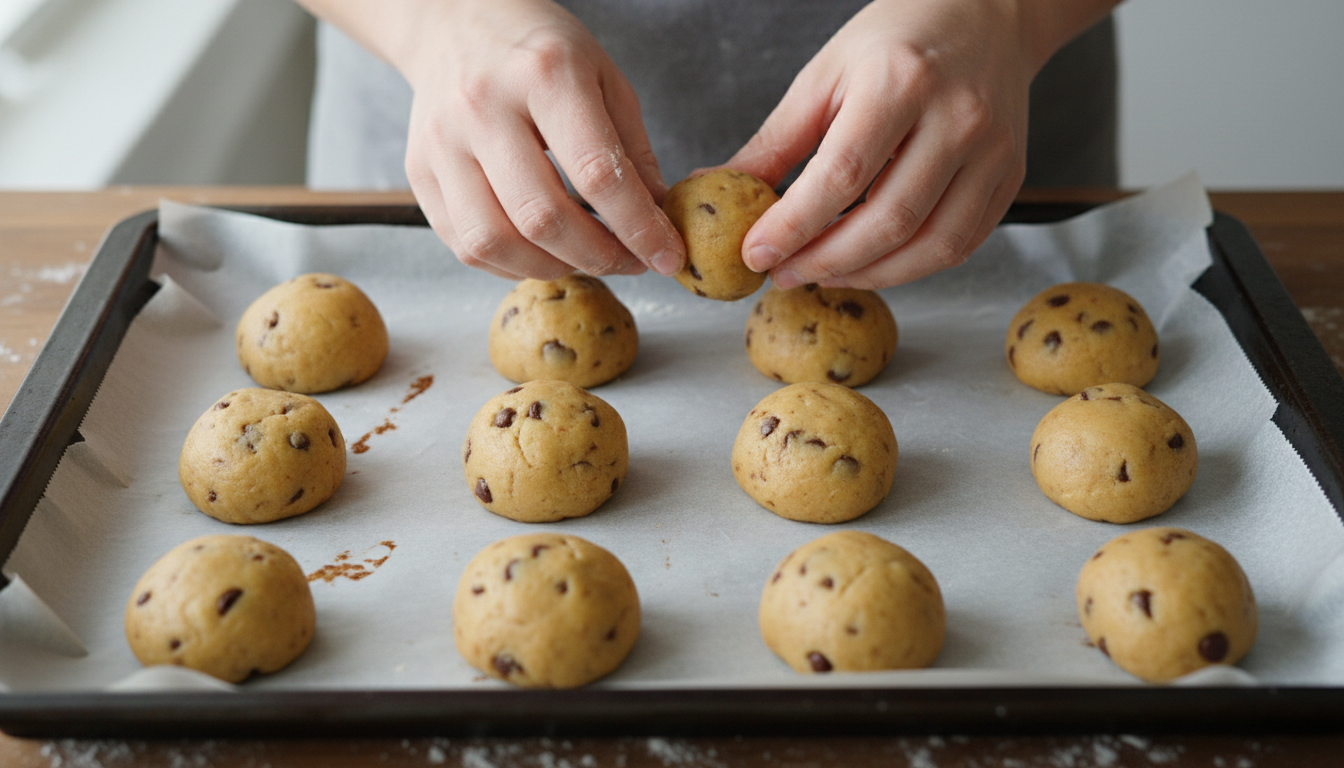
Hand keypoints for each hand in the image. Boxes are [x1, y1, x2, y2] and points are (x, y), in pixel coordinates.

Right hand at [397, 0, 684, 278]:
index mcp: (544, 74)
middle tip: (628, 261)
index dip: (638, 228)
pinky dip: (510, 265)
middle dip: (597, 256)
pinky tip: (541, 253)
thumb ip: (632, 150)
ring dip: (551, 267)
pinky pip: (464, 245)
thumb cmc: (539, 50)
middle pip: (542, 216)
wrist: (455, 19)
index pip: (597, 173)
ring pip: (494, 240)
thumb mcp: (603, 76)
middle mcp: (484, 107)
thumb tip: (656, 220)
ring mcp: (443, 143)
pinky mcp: (420, 172)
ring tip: (583, 258)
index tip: (666, 255)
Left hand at [728, 0, 1057, 289]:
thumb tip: (726, 188)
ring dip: (867, 274)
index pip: (841, 175)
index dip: (794, 226)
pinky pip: (960, 244)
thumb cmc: (899, 41)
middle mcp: (957, 119)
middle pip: (888, 220)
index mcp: (902, 83)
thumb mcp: (826, 74)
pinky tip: (870, 263)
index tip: (757, 253)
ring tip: (821, 273)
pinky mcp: (1009, 177)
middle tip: (783, 273)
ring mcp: (992, 152)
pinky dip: (910, 267)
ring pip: (930, 246)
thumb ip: (778, 141)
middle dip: (825, 261)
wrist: (986, 17)